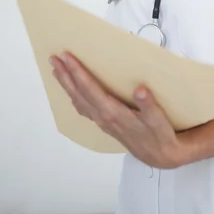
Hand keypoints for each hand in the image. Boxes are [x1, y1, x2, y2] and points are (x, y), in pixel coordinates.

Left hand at [49, 52, 183, 168]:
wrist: (159, 155)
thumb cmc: (159, 134)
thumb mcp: (158, 119)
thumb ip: (148, 105)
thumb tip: (140, 90)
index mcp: (113, 113)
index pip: (90, 89)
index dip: (77, 72)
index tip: (68, 57)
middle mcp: (103, 117)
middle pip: (78, 93)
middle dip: (65, 75)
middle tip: (54, 58)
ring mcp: (101, 121)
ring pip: (78, 100)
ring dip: (66, 84)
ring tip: (57, 70)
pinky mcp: (104, 123)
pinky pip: (83, 107)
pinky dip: (73, 96)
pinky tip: (71, 91)